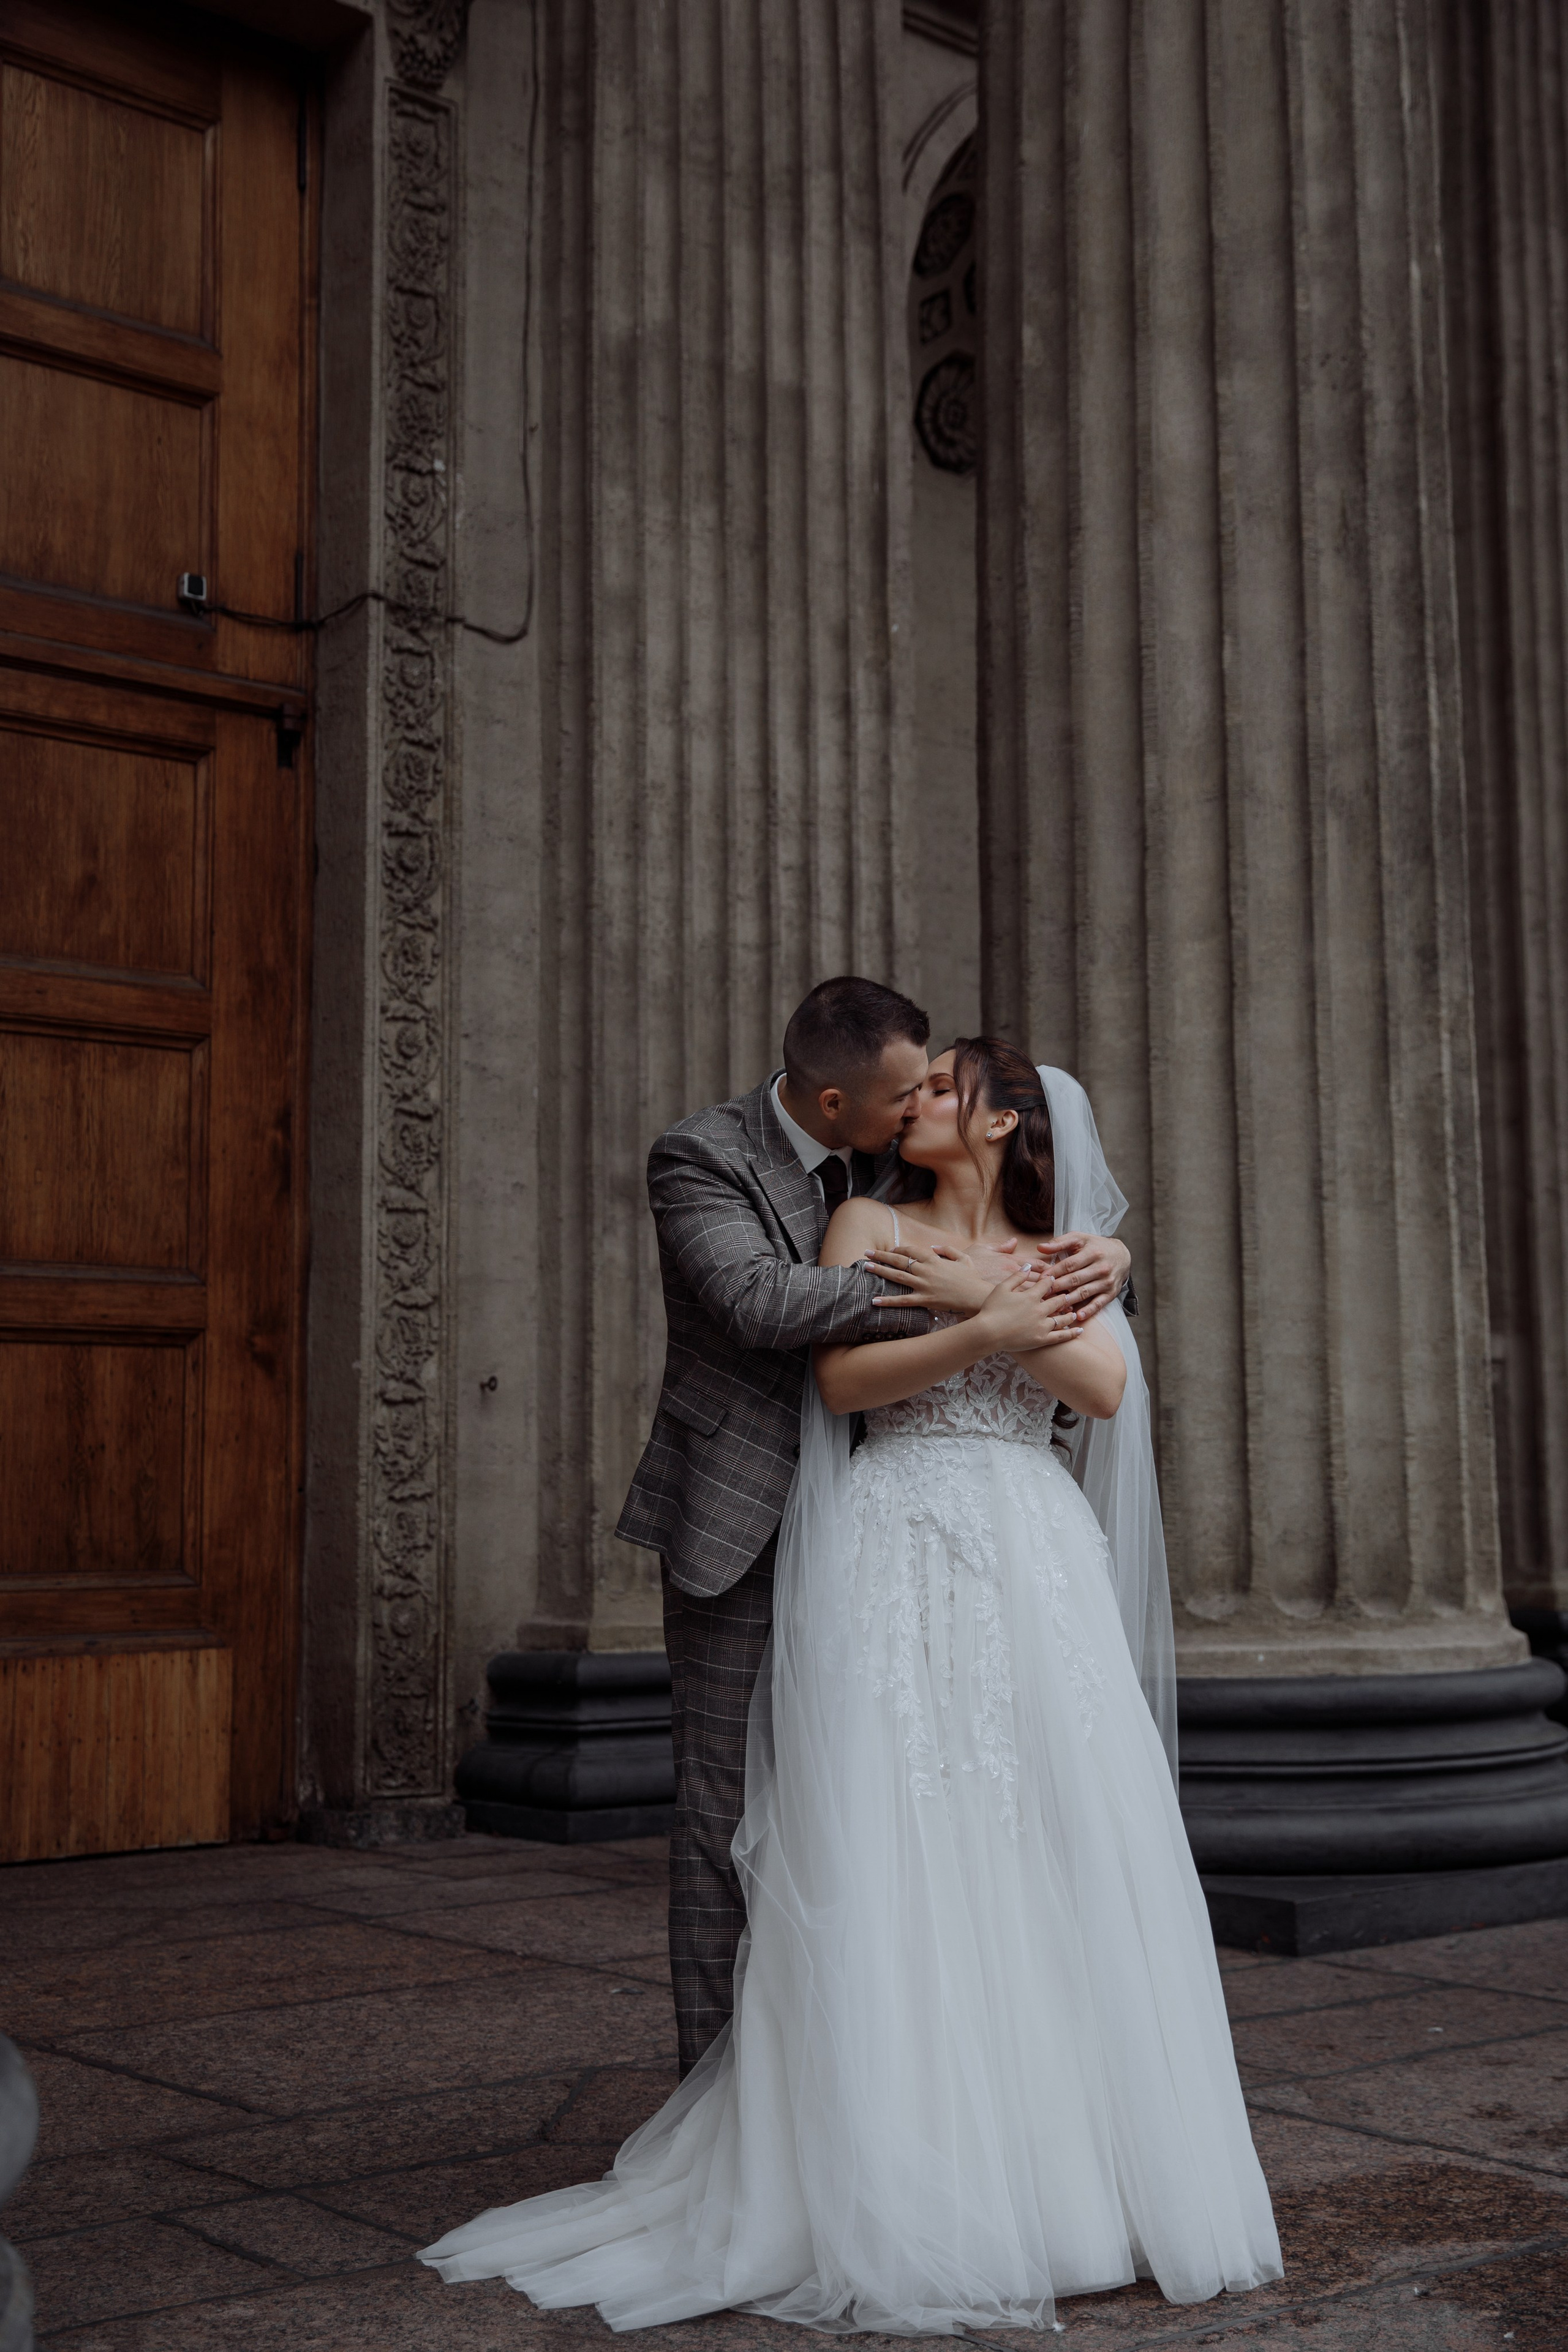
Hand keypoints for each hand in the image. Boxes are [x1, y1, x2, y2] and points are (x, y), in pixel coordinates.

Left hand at [865, 1235, 1038, 1317]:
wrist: (978, 1296)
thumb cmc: (972, 1278)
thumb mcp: (964, 1258)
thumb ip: (947, 1250)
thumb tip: (933, 1247)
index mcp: (934, 1259)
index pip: (911, 1250)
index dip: (899, 1248)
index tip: (891, 1250)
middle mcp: (926, 1270)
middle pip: (899, 1260)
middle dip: (881, 1255)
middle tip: (866, 1253)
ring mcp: (924, 1285)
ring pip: (897, 1276)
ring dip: (880, 1271)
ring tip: (866, 1268)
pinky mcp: (925, 1300)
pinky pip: (903, 1300)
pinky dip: (888, 1301)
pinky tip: (874, 1301)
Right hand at [973, 1264, 1084, 1353]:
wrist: (987, 1333)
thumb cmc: (991, 1310)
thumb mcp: (1001, 1288)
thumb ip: (1016, 1276)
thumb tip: (1028, 1265)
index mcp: (1031, 1296)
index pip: (1047, 1284)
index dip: (1051, 1280)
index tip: (1055, 1278)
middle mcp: (1040, 1310)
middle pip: (1057, 1301)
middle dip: (1064, 1296)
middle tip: (1069, 1295)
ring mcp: (1042, 1326)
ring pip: (1062, 1318)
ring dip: (1069, 1314)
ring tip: (1074, 1312)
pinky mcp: (1041, 1339)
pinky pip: (1060, 1336)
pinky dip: (1071, 1333)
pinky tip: (1079, 1331)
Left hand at [1035, 1232, 1130, 1323]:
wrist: (1122, 1255)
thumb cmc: (1095, 1246)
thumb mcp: (1079, 1239)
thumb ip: (1060, 1242)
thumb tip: (1040, 1247)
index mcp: (1092, 1252)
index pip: (1070, 1264)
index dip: (1054, 1272)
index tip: (1041, 1279)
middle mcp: (1101, 1267)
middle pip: (1075, 1279)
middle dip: (1058, 1287)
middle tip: (1043, 1294)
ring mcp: (1107, 1281)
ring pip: (1085, 1292)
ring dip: (1069, 1300)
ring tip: (1054, 1306)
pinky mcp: (1111, 1293)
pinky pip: (1099, 1303)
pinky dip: (1089, 1310)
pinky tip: (1078, 1316)